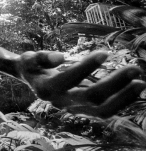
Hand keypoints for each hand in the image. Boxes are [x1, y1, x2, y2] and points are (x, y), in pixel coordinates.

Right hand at [17, 50, 145, 118]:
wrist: (32, 81)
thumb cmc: (32, 66)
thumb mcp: (29, 58)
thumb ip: (42, 58)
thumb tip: (59, 56)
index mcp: (46, 89)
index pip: (70, 79)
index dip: (87, 67)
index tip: (104, 52)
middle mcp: (61, 103)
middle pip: (91, 98)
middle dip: (115, 84)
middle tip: (135, 68)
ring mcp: (74, 109)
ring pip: (102, 110)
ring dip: (124, 98)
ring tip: (140, 82)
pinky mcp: (84, 111)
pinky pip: (106, 111)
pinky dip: (122, 101)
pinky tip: (134, 88)